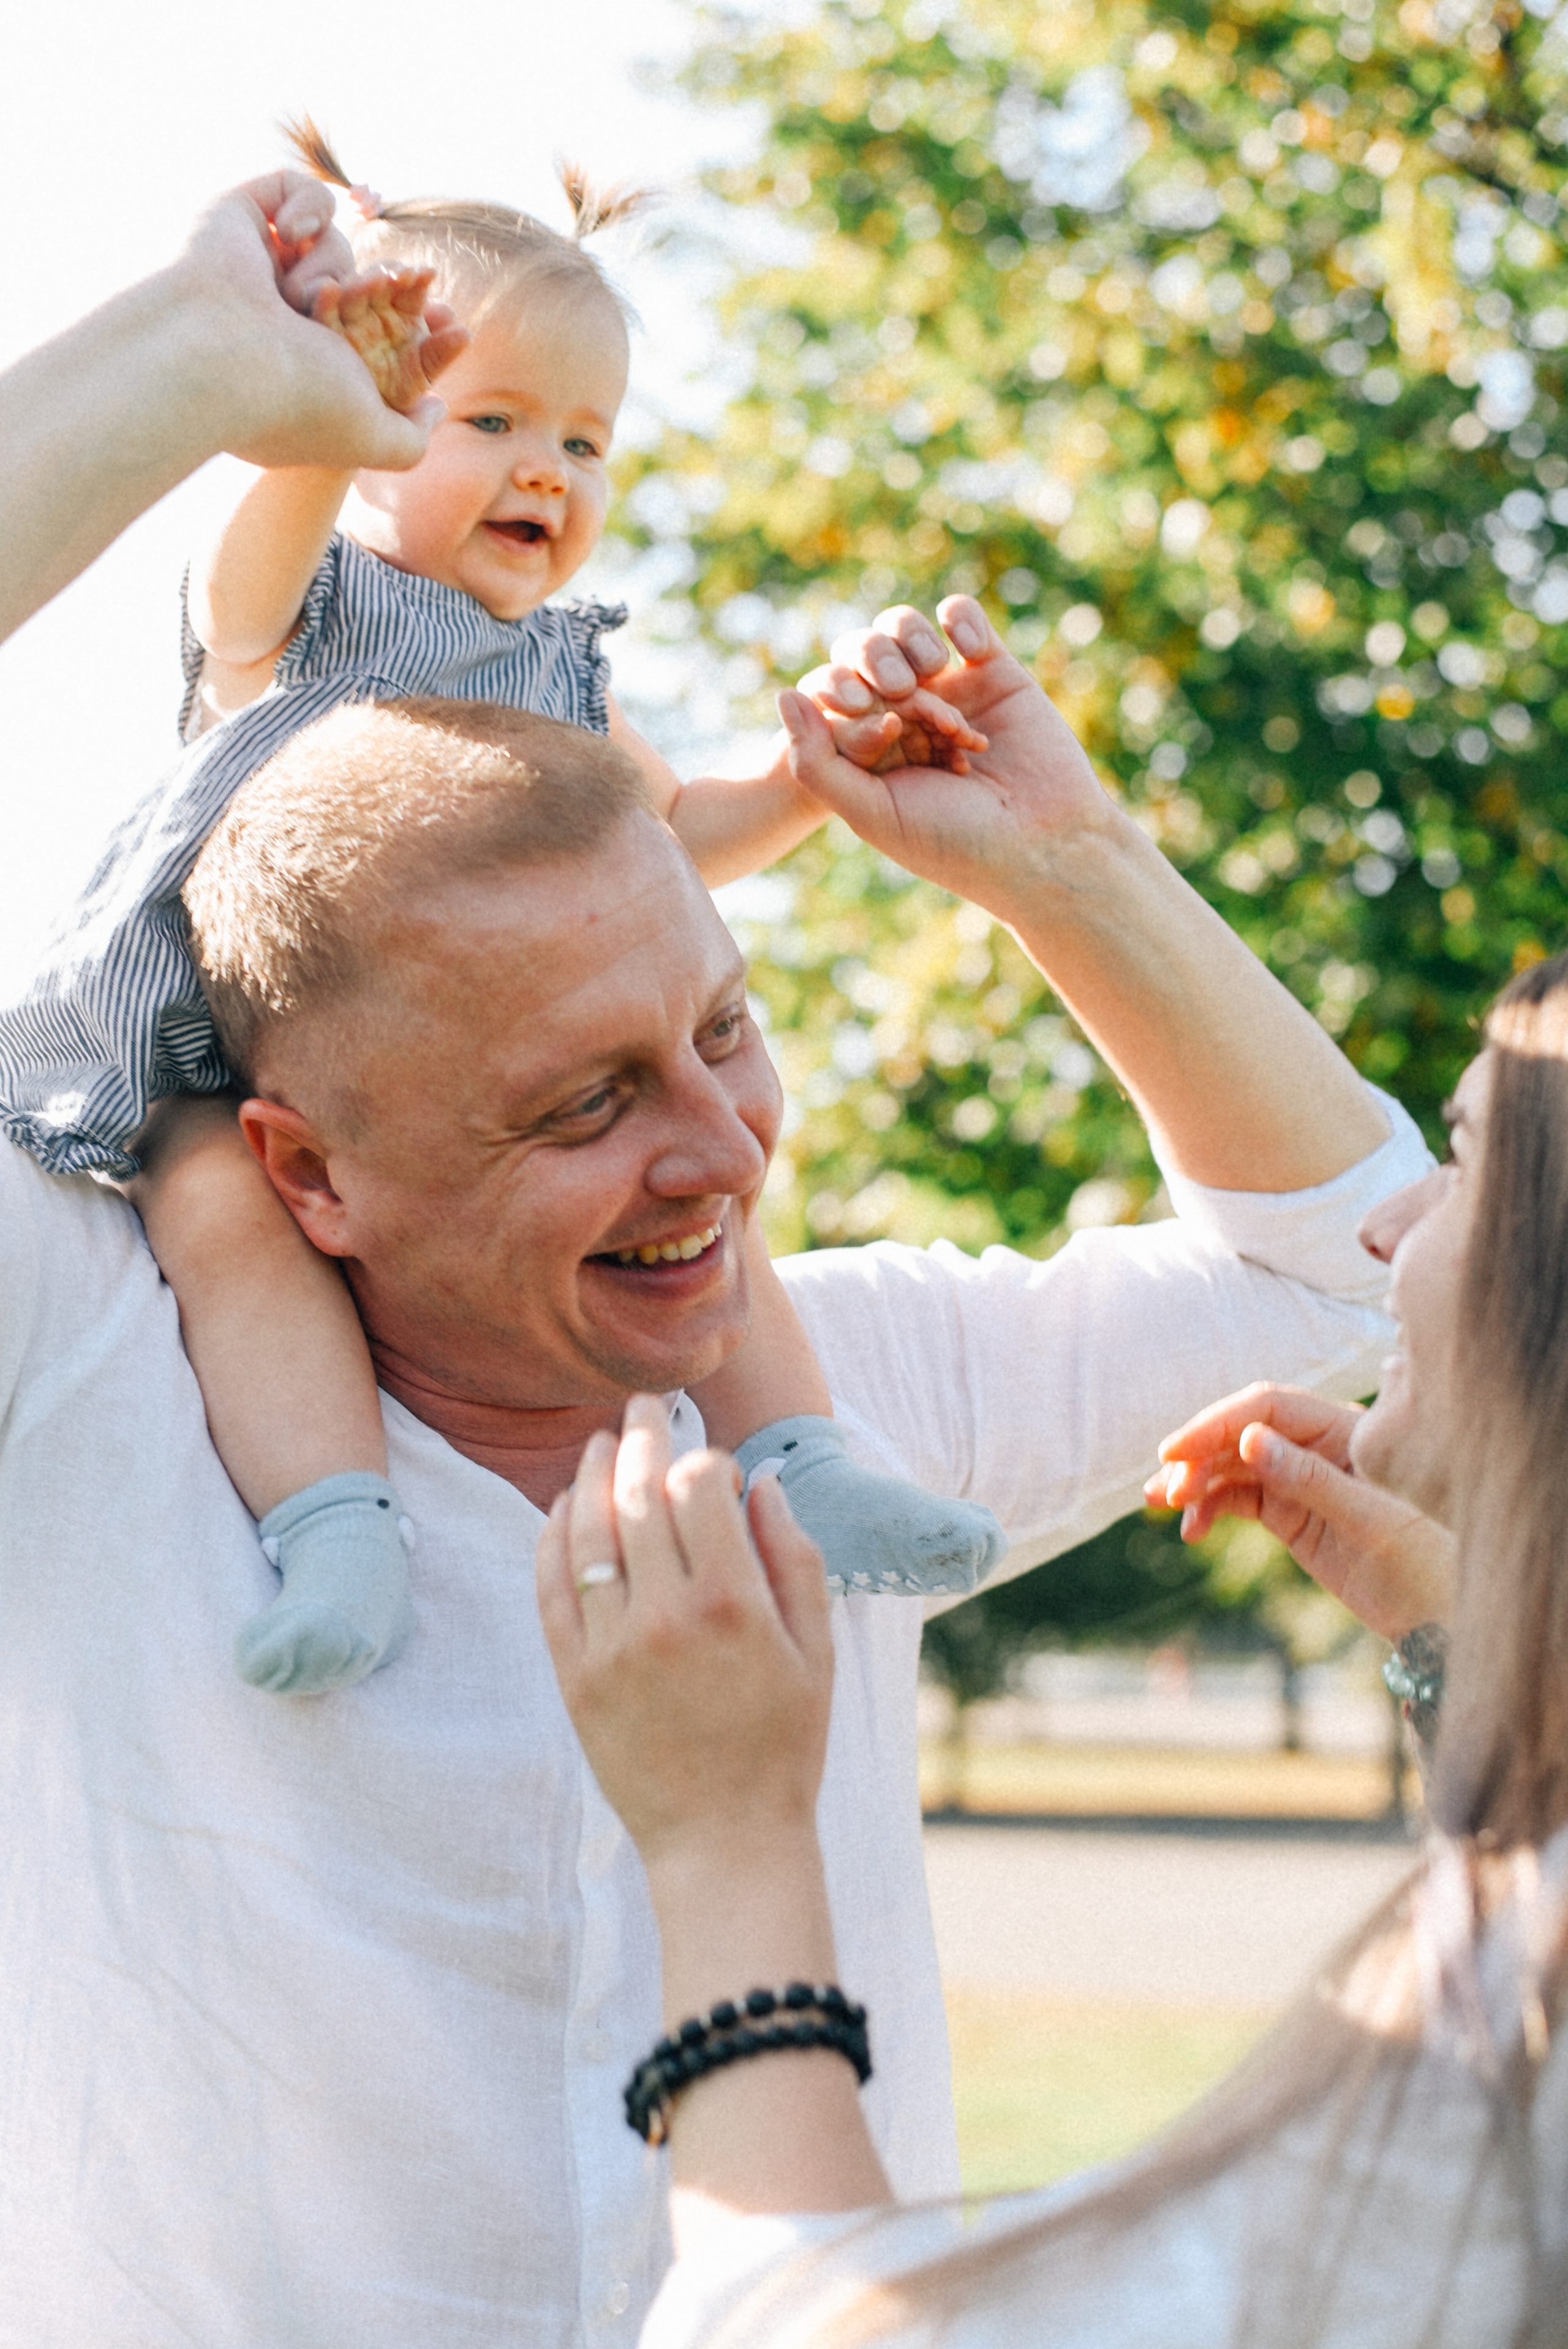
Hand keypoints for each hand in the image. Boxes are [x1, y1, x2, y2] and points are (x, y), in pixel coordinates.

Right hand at [169, 173, 467, 469]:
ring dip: (333, 265)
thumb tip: (433, 406)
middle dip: (382, 289)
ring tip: (303, 297)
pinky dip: (309, 208)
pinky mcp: (239, 217)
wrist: (225, 357)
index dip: (415, 330)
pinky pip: (297, 189)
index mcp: (310, 366)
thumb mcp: (377, 441)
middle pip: (361, 286)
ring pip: (334, 244)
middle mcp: (282, 317)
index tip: (451, 325)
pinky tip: (293, 237)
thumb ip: (413, 437)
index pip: (376, 335)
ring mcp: (257, 266)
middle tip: (392, 292)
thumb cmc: (299, 401)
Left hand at [537, 1397, 834, 1876]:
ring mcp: (612, 1647)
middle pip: (639, 1494)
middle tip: (641, 1405)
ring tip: (598, 1444)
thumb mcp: (816, 1649)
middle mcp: (666, 1616)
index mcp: (733, 1603)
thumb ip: (794, 1558)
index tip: (708, 1460)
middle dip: (640, 1436)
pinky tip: (561, 1510)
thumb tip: (760, 1482)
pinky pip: (551, 1590)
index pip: (699, 1486)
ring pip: (588, 1532)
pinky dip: (552, 1539)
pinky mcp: (575, 1678)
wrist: (725, 1842)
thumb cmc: (784, 1745)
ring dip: (590, 1476)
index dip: (703, 1457)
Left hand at [778, 598, 1113, 916]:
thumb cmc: (955, 841)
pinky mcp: (995, 670)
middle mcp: (905, 715)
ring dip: (908, 639)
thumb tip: (783, 694)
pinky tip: (968, 651)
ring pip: (904, 629)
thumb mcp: (871, 812)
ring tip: (932, 674)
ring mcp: (950, 689)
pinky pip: (961, 619)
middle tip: (899, 692)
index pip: (830, 694)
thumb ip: (816, 762)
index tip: (878, 727)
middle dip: (871, 662)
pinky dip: (957, 619)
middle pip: (862, 654)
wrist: (1044, 845)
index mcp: (869, 750)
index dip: (839, 693)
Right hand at [1146, 1383, 1455, 1641]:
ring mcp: (1300, 1480)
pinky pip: (1237, 1499)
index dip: (1218, 1422)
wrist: (1439, 1617)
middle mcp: (1318, 1447)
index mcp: (1345, 1430)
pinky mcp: (1290, 1514)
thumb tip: (1250, 1441)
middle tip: (1164, 1489)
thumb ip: (1311, 1479)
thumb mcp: (1371, 1520)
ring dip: (1195, 1481)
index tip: (1177, 1450)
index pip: (1268, 1407)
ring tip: (1160, 1504)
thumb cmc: (1424, 1561)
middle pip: (1242, 1433)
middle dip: (1198, 1455)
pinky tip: (1193, 1529)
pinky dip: (1210, 1509)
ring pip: (1232, 1467)